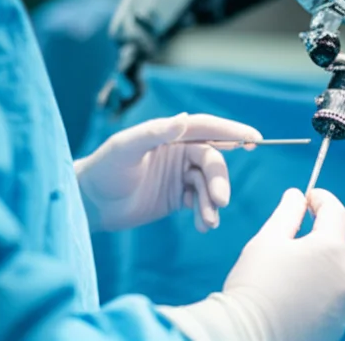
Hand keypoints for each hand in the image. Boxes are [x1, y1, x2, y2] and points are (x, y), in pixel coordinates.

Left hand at [75, 113, 261, 232]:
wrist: (90, 204)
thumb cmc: (104, 169)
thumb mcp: (125, 148)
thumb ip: (154, 133)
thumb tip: (184, 119)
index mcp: (169, 134)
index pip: (207, 128)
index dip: (232, 131)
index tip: (255, 138)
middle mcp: (178, 151)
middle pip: (212, 161)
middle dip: (219, 180)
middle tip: (220, 202)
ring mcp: (179, 174)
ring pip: (209, 184)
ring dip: (213, 202)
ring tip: (208, 222)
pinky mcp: (177, 197)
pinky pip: (201, 202)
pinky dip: (206, 213)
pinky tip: (203, 226)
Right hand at [159, 189, 344, 340]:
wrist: (246, 337)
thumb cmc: (255, 285)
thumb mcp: (268, 239)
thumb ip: (288, 212)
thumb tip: (298, 196)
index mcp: (332, 250)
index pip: (336, 212)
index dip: (321, 199)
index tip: (306, 197)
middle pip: (333, 245)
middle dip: (312, 238)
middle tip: (281, 244)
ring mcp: (344, 306)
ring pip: (331, 273)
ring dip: (314, 267)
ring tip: (282, 278)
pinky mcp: (337, 327)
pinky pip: (329, 299)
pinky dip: (314, 292)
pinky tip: (288, 299)